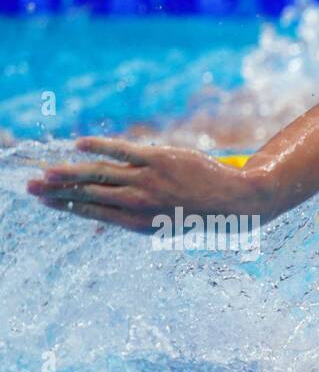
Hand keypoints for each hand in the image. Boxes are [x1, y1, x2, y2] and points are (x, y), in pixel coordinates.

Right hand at [27, 137, 267, 232]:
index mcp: (140, 223)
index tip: (44, 201)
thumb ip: (133, 217)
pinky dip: (99, 147)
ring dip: (69, 173)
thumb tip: (102, 219)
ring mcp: (148, 180)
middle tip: (30, 187)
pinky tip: (79, 145)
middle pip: (90, 195)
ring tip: (45, 172)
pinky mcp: (158, 159)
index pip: (94, 212)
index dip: (67, 206)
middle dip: (58, 192)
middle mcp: (140, 203)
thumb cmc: (197, 213)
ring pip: (100, 175)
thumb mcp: (165, 225)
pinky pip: (122, 151)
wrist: (234, 202)